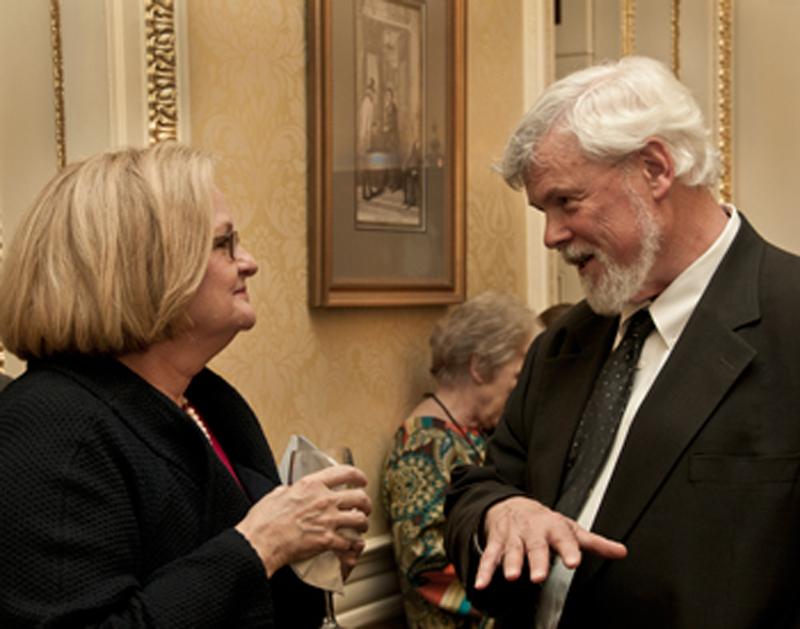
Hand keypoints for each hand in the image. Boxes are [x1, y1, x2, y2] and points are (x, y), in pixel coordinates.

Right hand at [235, 465, 371, 576]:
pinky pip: (349, 541)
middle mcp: (324, 500)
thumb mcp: (277, 494)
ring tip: (360, 527)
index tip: (361, 480)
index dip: (358, 476)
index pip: (345, 473)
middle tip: (364, 507)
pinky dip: (351, 544)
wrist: (260, 542)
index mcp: (312, 485)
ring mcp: (327, 520)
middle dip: (366, 503)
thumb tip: (293, 490)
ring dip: (363, 524)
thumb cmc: (263, 521)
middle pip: (359, 497)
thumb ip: (291, 490)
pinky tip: (349, 545)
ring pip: (360, 519)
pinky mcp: (327, 540)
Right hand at [474, 496, 626, 588]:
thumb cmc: (545, 522)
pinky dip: (484, 571)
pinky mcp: (496, 543)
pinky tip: (481, 585)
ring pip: (511, 551)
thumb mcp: (570, 528)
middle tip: (538, 576)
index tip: (573, 562)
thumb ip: (594, 543)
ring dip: (510, 563)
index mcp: (553, 527)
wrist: (511, 505)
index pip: (564, 538)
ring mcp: (513, 537)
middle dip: (536, 561)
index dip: (568, 550)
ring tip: (512, 577)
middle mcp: (532, 531)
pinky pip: (488, 557)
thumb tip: (621, 551)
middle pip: (535, 546)